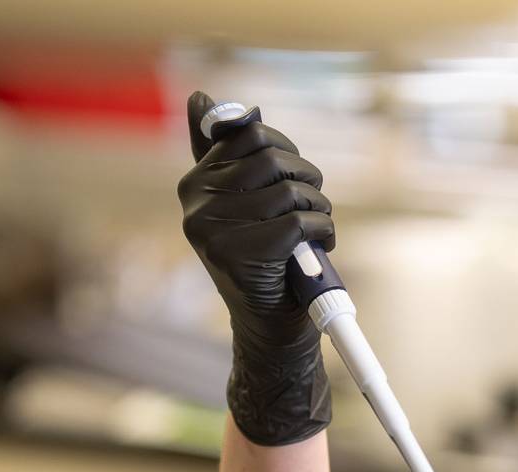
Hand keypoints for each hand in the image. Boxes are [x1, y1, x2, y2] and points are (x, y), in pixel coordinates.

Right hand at [177, 90, 334, 445]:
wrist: (269, 327)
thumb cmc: (265, 259)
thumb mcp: (242, 202)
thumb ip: (224, 153)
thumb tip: (202, 97)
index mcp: (194, 183)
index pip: (250, 134)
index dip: (286, 150)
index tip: (292, 177)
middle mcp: (196, 203)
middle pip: (273, 158)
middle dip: (307, 178)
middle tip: (311, 206)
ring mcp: (214, 229)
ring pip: (291, 190)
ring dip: (319, 208)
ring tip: (315, 230)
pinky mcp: (240, 253)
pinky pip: (300, 222)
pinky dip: (322, 232)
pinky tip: (318, 248)